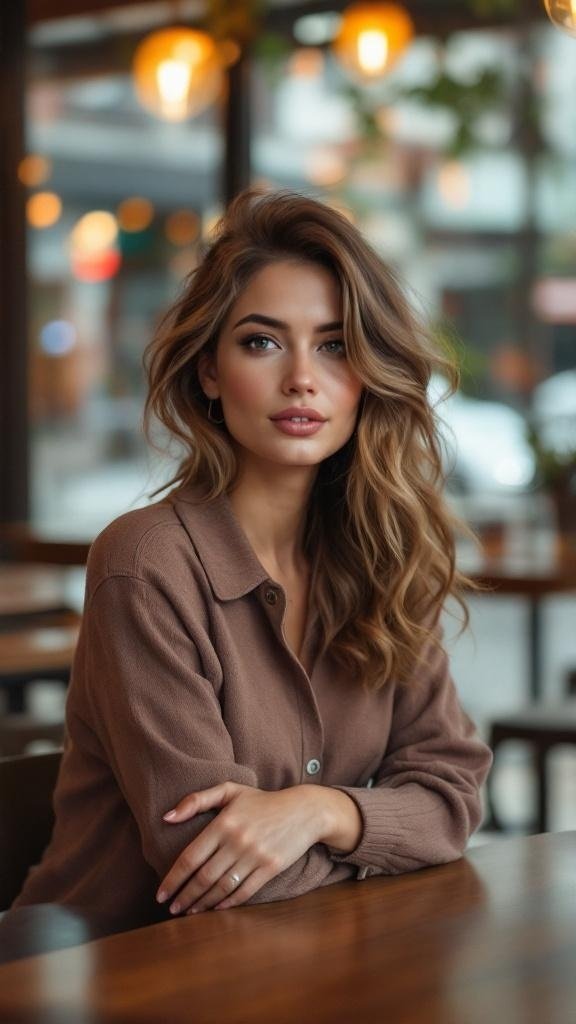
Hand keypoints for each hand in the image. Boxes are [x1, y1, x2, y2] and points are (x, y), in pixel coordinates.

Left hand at [156, 782, 326, 914]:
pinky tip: (216, 909)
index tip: (160, 894)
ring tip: (189, 912)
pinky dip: (228, 903)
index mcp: (223, 823)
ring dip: (202, 904)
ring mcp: (255, 856)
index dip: (173, 879)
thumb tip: (166, 817)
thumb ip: (196, 800)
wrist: (304, 810)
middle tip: (171, 908)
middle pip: (203, 877)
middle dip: (184, 897)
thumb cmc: (262, 801)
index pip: (190, 857)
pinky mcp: (270, 868)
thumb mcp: (230, 790)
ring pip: (221, 887)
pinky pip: (244, 891)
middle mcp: (237, 840)